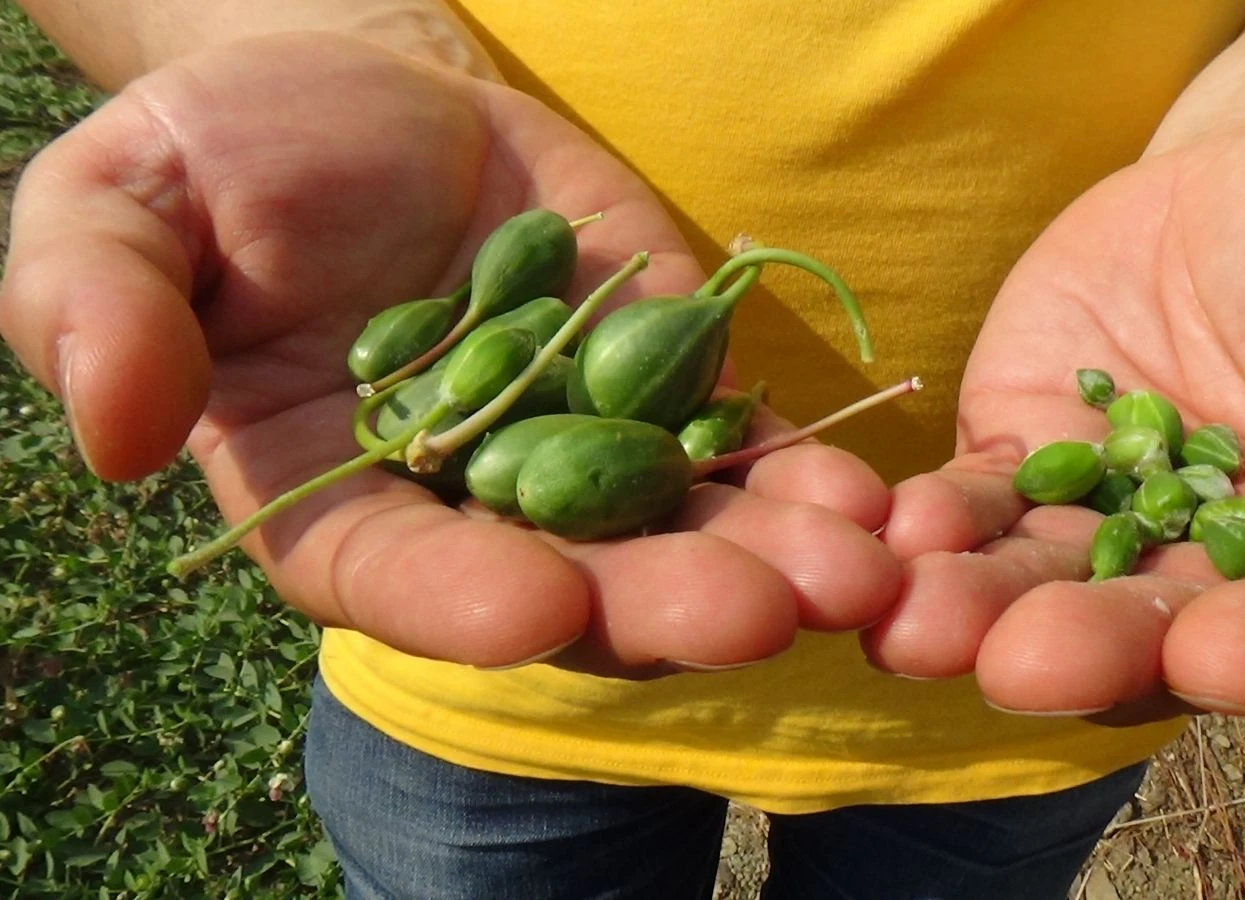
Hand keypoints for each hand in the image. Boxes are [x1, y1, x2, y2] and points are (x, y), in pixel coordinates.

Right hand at [0, 33, 898, 674]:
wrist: (371, 92)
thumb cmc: (228, 152)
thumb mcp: (120, 201)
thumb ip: (101, 307)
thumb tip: (117, 432)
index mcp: (334, 502)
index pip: (393, 579)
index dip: (461, 600)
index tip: (538, 605)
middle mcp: (472, 508)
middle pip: (571, 583)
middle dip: (661, 602)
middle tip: (758, 612)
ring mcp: (582, 451)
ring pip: (678, 533)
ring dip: (771, 557)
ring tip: (855, 561)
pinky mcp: (667, 383)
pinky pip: (736, 443)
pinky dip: (800, 475)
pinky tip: (870, 493)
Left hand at [868, 117, 1244, 721]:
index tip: (1220, 657)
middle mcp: (1228, 569)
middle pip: (1159, 632)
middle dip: (1088, 651)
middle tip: (1021, 665)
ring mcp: (1112, 520)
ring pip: (1043, 588)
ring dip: (976, 615)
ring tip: (914, 626)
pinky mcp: (1025, 458)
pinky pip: (972, 505)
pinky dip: (929, 527)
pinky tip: (889, 533)